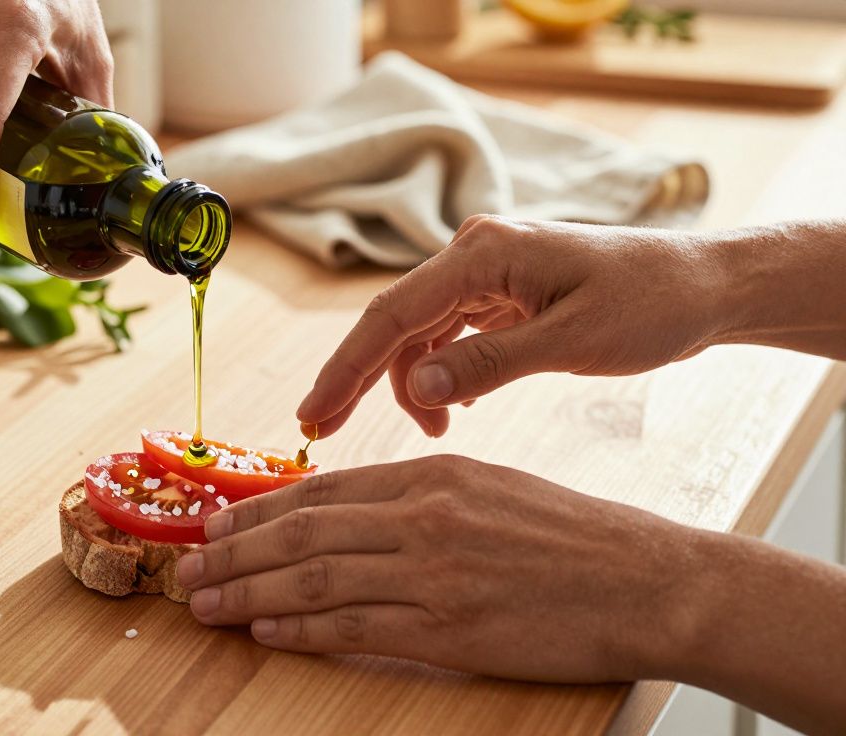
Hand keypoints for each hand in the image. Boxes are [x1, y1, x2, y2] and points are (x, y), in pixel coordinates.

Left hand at [174, 455, 696, 682]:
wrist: (647, 581)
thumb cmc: (572, 535)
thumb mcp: (489, 487)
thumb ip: (417, 497)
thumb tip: (350, 513)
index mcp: (432, 476)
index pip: (320, 491)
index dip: (257, 510)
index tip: (215, 524)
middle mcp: (423, 517)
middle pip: (301, 533)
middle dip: (233, 552)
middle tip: (186, 566)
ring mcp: (433, 574)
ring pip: (314, 579)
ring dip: (248, 591)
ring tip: (205, 603)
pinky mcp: (449, 629)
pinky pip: (354, 627)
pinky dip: (301, 630)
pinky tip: (266, 631)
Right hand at [296, 216, 727, 437]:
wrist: (706, 285)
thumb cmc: (652, 305)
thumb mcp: (573, 340)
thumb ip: (490, 363)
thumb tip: (417, 390)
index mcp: (485, 252)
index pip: (392, 315)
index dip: (345, 368)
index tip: (311, 414)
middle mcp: (475, 252)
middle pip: (394, 320)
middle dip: (359, 377)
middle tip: (323, 432)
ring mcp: (486, 269)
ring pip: (419, 330)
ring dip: (413, 382)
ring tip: (435, 433)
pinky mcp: (500, 290)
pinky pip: (449, 331)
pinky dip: (443, 370)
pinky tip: (456, 406)